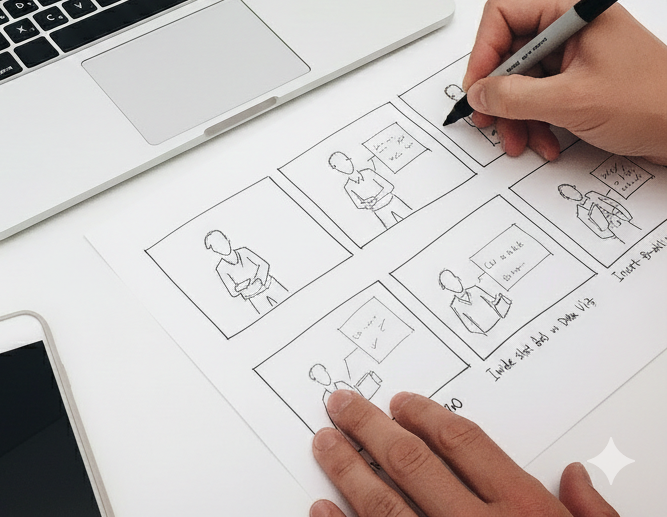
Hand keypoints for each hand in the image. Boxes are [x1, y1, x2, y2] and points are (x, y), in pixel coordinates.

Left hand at [310, 390, 617, 516]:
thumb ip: (587, 516)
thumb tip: (573, 476)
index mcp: (524, 513)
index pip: (463, 443)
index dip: (425, 415)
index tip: (399, 403)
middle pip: (411, 462)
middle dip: (370, 427)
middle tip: (341, 405)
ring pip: (383, 505)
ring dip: (347, 469)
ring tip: (324, 444)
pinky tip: (320, 511)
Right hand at [461, 0, 666, 163]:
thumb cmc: (655, 102)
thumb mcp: (573, 101)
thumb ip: (516, 97)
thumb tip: (479, 93)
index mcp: (572, 9)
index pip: (503, 15)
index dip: (484, 52)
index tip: (478, 86)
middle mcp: (570, 24)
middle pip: (509, 51)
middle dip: (500, 92)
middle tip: (490, 119)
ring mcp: (575, 51)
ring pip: (521, 77)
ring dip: (516, 113)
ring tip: (521, 139)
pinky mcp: (579, 76)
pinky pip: (539, 93)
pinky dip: (535, 118)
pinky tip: (545, 140)